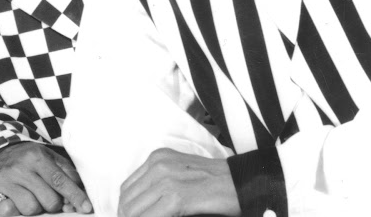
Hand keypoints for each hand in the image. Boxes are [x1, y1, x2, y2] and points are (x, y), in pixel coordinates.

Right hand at [0, 142, 92, 215]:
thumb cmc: (30, 159)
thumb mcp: (50, 158)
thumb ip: (67, 173)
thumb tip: (82, 193)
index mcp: (36, 157)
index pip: (59, 180)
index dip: (75, 196)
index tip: (87, 207)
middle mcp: (20, 168)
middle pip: (48, 200)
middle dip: (54, 204)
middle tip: (49, 197)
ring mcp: (6, 180)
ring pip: (31, 209)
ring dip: (35, 208)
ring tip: (32, 197)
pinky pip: (8, 211)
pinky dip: (14, 211)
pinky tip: (14, 203)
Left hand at [118, 148, 238, 216]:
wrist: (243, 182)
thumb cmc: (216, 184)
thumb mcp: (181, 177)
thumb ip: (159, 189)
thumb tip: (139, 211)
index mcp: (157, 158)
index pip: (127, 191)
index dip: (126, 212)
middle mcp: (158, 164)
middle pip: (128, 202)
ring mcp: (166, 178)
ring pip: (134, 211)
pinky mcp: (177, 196)